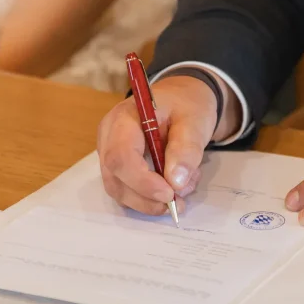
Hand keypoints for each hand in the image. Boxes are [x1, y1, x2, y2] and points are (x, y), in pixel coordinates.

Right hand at [97, 74, 236, 215]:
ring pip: (119, 191)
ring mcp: (109, 154)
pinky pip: (127, 192)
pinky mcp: (117, 168)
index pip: (120, 156)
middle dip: (147, 198)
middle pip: (115, 179)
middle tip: (179, 203)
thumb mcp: (194, 121)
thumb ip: (186, 149)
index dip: (142, 181)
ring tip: (181, 190)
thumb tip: (175, 182)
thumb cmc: (185, 106)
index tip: (169, 194)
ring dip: (150, 202)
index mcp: (123, 119)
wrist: (181, 100)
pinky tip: (172, 186)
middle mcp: (109, 138)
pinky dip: (150, 199)